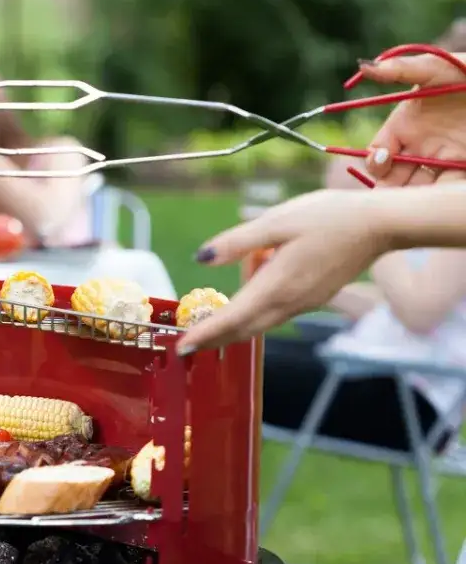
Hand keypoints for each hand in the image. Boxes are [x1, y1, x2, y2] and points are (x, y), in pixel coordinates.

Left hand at [177, 189, 388, 353]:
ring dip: (234, 325)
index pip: (230, 318)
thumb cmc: (330, 217)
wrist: (381, 224)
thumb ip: (237, 243)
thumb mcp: (277, 221)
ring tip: (216, 315)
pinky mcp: (313, 298)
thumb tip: (201, 258)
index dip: (204, 334)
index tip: (182, 346)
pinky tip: (253, 285)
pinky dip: (255, 311)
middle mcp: (288, 303)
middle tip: (187, 345)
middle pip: (243, 330)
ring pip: (260, 323)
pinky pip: (276, 312)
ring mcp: (303, 304)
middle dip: (214, 339)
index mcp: (275, 286)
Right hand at [359, 52, 465, 186]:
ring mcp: (440, 158)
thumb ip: (401, 69)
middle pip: (392, 177)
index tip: (384, 159)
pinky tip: (436, 197)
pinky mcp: (462, 166)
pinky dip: (438, 195)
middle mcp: (418, 146)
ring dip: (411, 197)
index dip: (375, 161)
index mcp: (404, 126)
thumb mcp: (436, 67)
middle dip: (387, 189)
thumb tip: (364, 65)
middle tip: (390, 195)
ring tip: (414, 200)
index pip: (378, 153)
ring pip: (416, 188)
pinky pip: (445, 187)